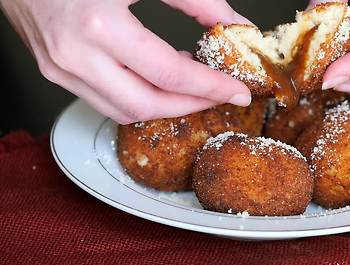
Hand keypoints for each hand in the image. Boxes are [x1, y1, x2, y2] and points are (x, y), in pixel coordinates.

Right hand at [0, 0, 251, 123]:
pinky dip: (138, 98)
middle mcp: (76, 56)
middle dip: (192, 105)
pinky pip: (105, 101)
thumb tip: (230, 23)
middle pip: (148, 105)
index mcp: (99, 26)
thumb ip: (195, 0)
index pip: (170, 74)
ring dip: (165, 105)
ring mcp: (61, 69)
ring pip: (125, 112)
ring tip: (191, 85)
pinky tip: (157, 79)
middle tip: (219, 94)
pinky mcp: (55, 72)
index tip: (237, 91)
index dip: (210, 87)